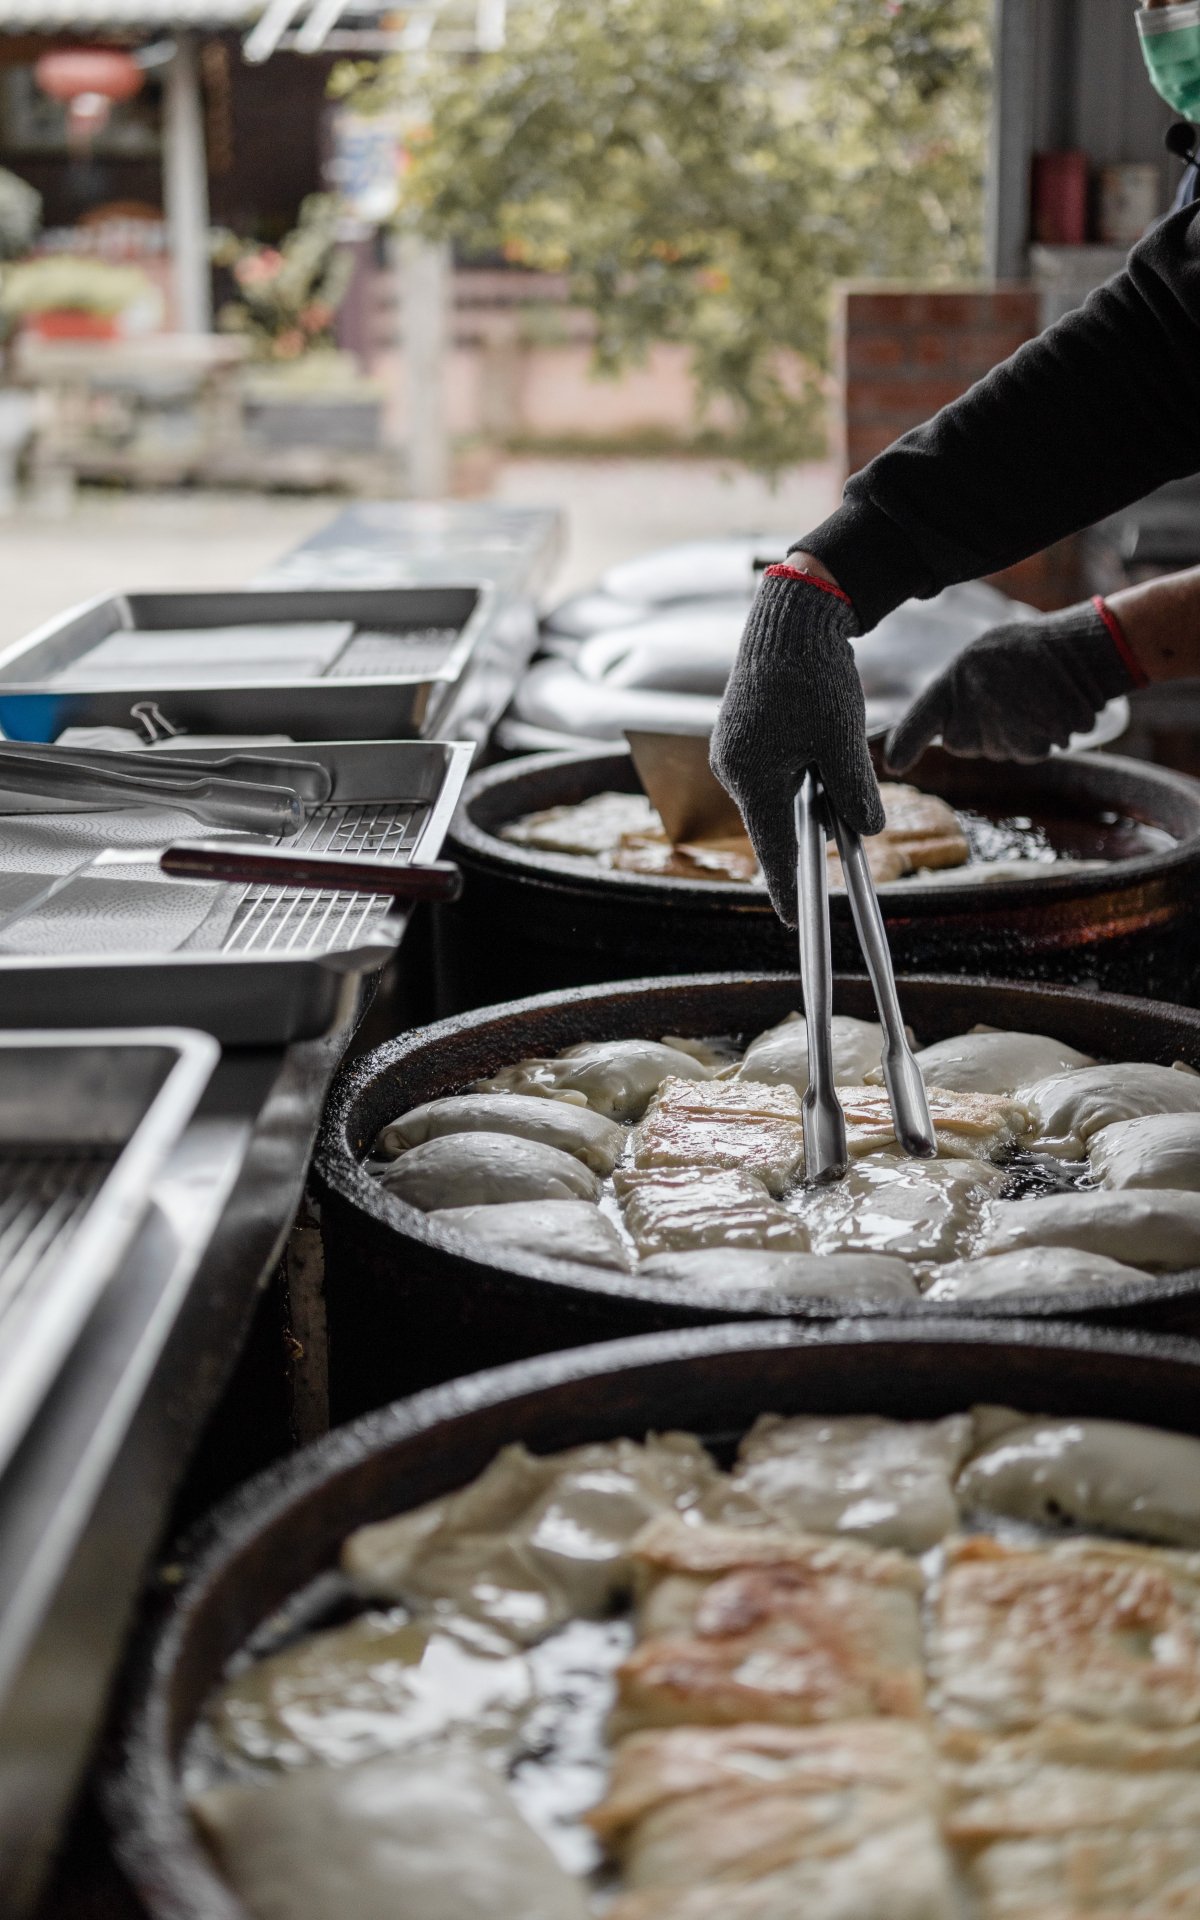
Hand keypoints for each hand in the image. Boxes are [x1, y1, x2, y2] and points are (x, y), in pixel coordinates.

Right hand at [710, 563, 883, 926]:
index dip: (787, 888)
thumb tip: (868, 832)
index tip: (793, 923)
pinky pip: (772, 770)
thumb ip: (854, 791)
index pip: (772, 848)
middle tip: (837, 849)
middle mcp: (732, 768)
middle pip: (774, 822)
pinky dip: (799, 774)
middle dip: (806, 832)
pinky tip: (821, 754)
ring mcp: (732, 750)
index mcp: (750, 776)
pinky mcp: (741, 733)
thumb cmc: (814, 676)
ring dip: (807, 796)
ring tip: (836, 773)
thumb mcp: (843, 740)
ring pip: (777, 794)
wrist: (789, 617)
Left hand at [885, 597, 1140, 772]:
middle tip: (1008, 698)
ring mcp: (1006, 723)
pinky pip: (1028, 752)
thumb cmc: (1032, 651)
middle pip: (963, 744)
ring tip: (1034, 699)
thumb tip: (937, 728)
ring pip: (999, 750)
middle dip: (980, 731)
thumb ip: (957, 691)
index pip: (922, 717)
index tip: (894, 766)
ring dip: (1015, 734)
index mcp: (958, 674)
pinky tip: (1050, 710)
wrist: (1088, 649)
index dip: (905, 744)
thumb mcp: (983, 657)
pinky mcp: (1036, 741)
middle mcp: (976, 701)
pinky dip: (1040, 737)